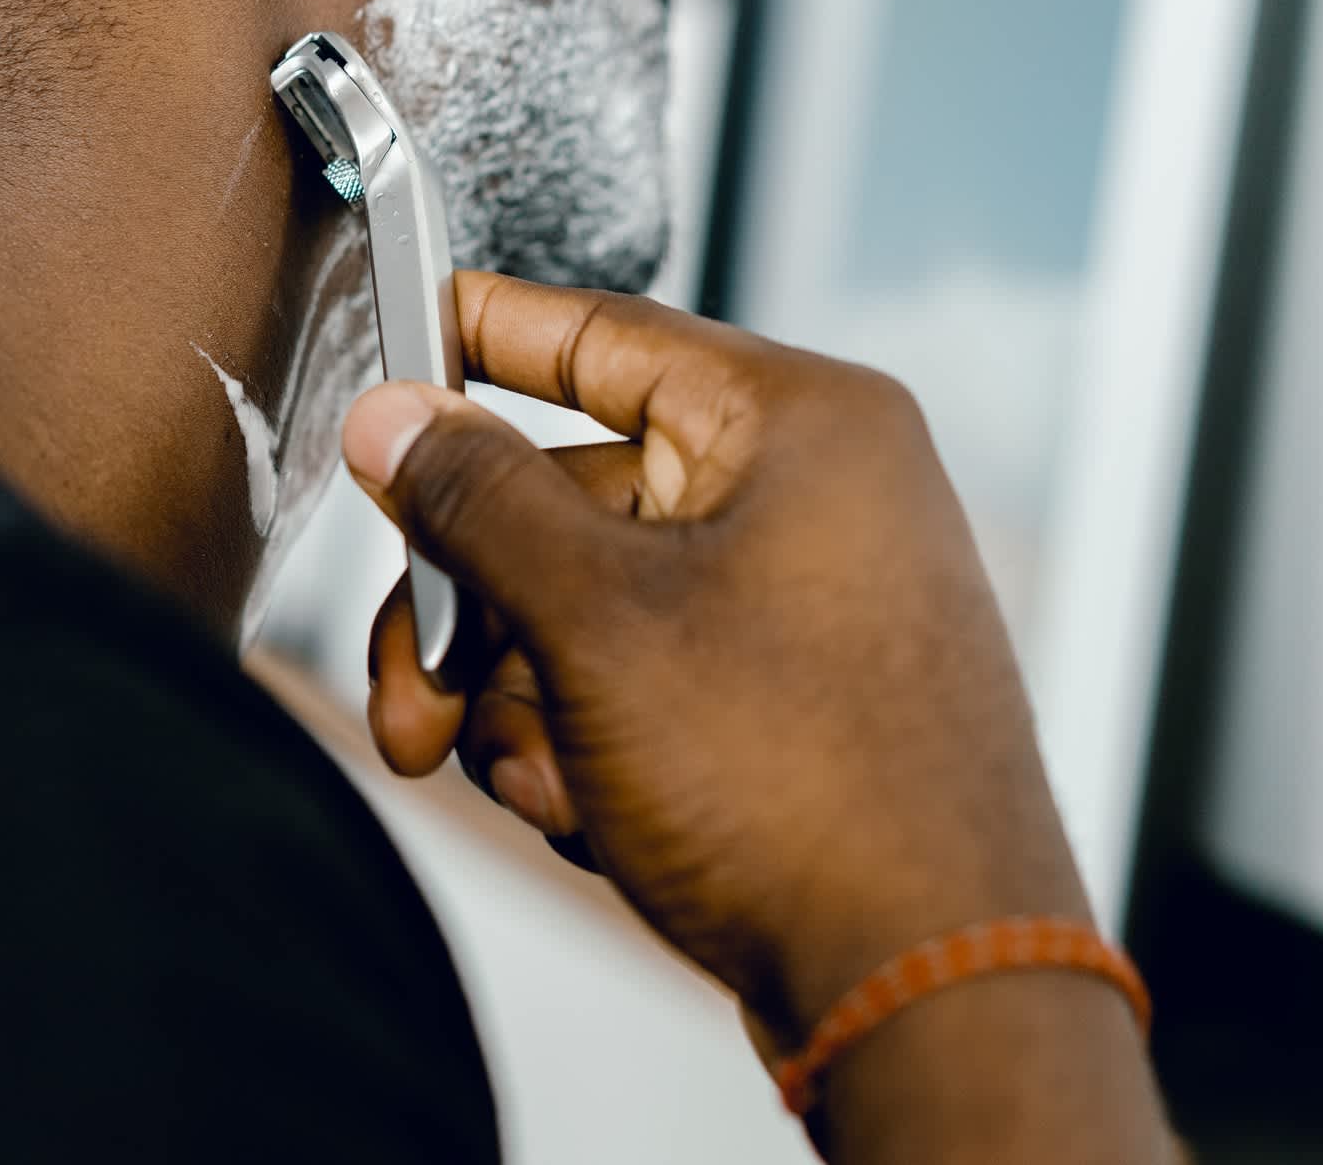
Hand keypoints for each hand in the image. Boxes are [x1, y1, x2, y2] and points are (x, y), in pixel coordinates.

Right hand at [340, 273, 1094, 1038]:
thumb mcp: (596, 621)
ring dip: (519, 700)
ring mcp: (801, 607)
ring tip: (533, 782)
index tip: (403, 330)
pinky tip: (591, 814)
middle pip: (564, 504)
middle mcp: (809, 500)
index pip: (605, 334)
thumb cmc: (809, 790)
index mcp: (796, 428)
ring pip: (583, 609)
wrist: (928, 992)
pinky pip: (635, 684)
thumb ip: (475, 502)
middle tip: (412, 696)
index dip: (484, 333)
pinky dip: (584, 746)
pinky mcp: (786, 704)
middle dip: (470, 615)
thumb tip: (394, 418)